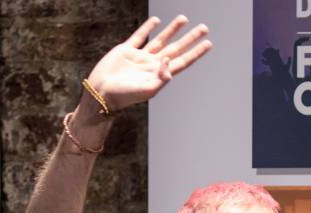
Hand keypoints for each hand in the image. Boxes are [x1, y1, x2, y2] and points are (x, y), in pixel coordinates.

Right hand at [87, 15, 211, 111]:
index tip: (208, 44)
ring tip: (184, 19)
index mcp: (159, 75)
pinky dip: (147, 28)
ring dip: (173, 29)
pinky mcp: (127, 50)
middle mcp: (152, 65)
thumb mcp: (147, 90)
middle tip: (204, 28)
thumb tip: (170, 60)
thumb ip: (162, 78)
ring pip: (161, 39)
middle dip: (190, 38)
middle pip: (176, 48)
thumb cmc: (125, 96)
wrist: (102, 92)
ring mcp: (140, 57)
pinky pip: (140, 36)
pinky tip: (156, 21)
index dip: (196, 53)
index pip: (182, 61)